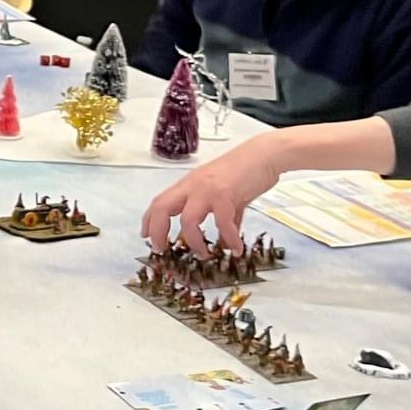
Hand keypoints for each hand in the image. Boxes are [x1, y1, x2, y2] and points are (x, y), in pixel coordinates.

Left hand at [140, 132, 286, 255]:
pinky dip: (229, 239)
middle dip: (157, 231)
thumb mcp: (226, 194)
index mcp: (188, 184)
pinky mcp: (226, 194)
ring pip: (188, 220)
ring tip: (203, 255)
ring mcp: (207, 189)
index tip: (146, 236)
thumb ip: (223, 217)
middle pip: (162, 208)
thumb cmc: (245, 171)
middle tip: (161, 249)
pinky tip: (236, 249)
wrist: (264, 154)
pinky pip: (223, 224)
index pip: (159, 201)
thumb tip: (225, 242)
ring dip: (194, 242)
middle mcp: (193, 186)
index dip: (149, 220)